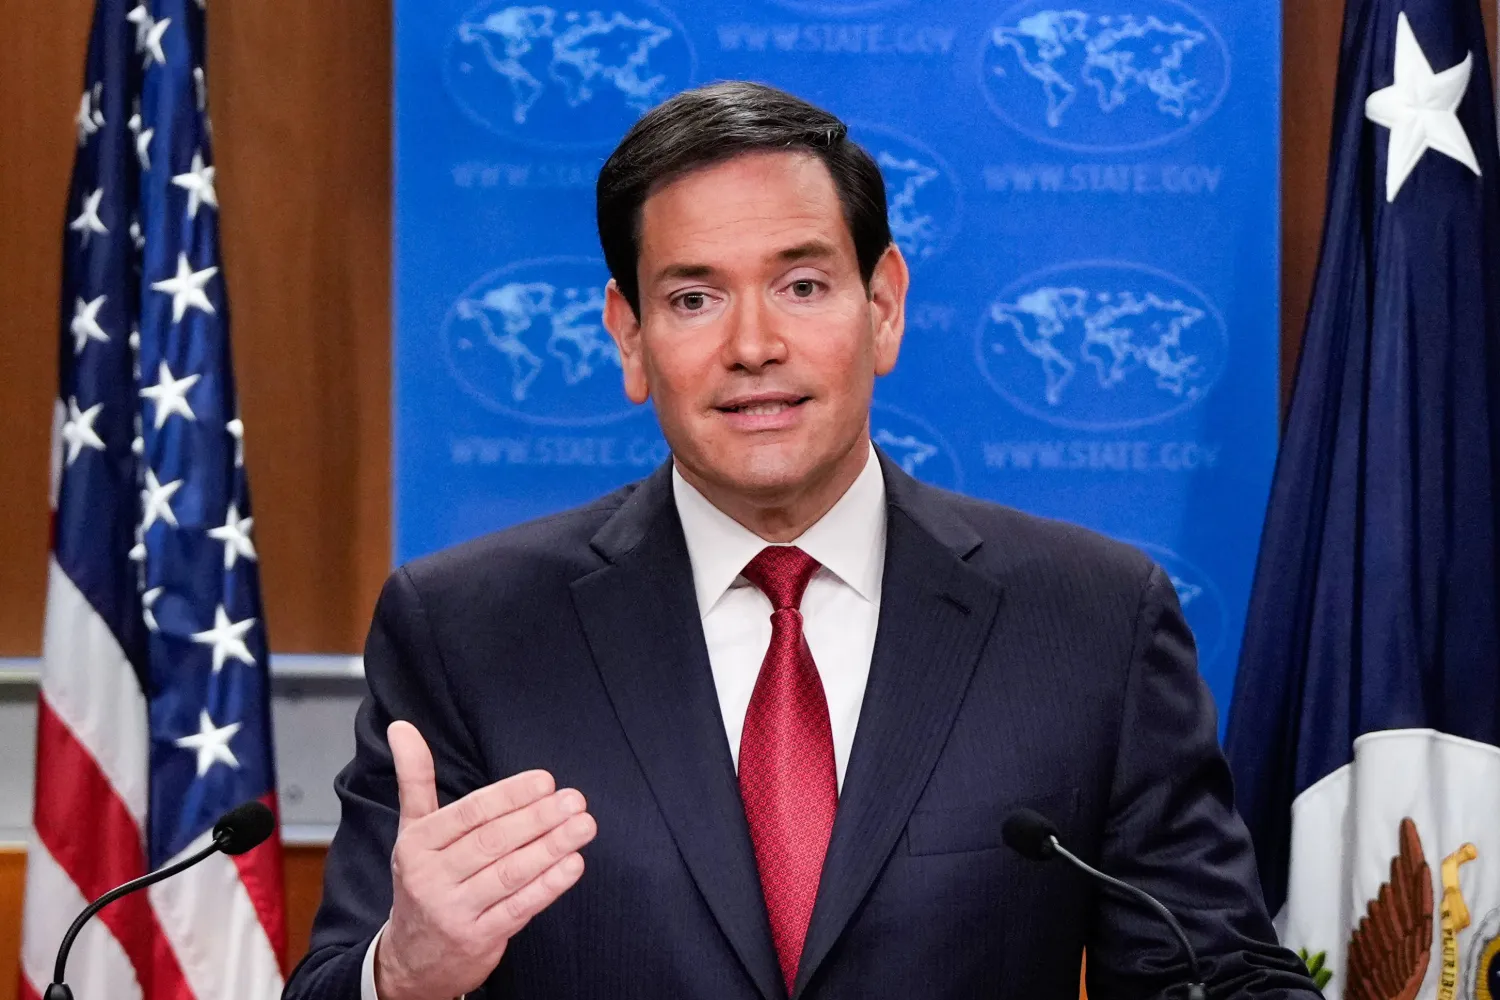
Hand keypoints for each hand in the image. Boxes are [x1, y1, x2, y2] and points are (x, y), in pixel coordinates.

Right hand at [374, 721, 597, 999]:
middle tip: (575, 800)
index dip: (510, 796)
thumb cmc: (422, 880)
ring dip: (551, 848)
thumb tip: (402, 726)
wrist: (411, 958)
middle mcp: (431, 878)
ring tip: (583, 826)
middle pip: (493, 842)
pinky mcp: (478, 939)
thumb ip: (415, 778)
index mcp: (418, 844)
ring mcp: (454, 911)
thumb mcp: (412, 830)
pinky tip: (573, 864)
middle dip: (539, 818)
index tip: (546, 781)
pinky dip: (548, 885)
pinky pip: (519, 908)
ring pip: (509, 874)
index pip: (469, 814)